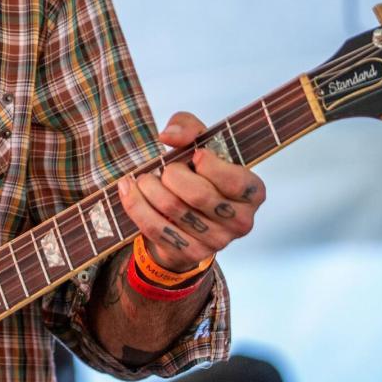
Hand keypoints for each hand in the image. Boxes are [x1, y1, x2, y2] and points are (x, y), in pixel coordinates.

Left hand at [116, 111, 265, 273]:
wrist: (185, 213)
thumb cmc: (198, 171)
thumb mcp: (198, 141)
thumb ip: (188, 127)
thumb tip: (169, 136)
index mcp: (253, 192)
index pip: (232, 180)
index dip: (206, 163)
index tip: (194, 156)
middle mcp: (242, 221)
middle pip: (198, 194)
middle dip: (172, 174)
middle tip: (165, 169)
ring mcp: (217, 242)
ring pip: (173, 209)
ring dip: (149, 187)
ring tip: (144, 178)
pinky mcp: (190, 254)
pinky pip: (155, 228)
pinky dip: (135, 204)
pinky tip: (128, 189)